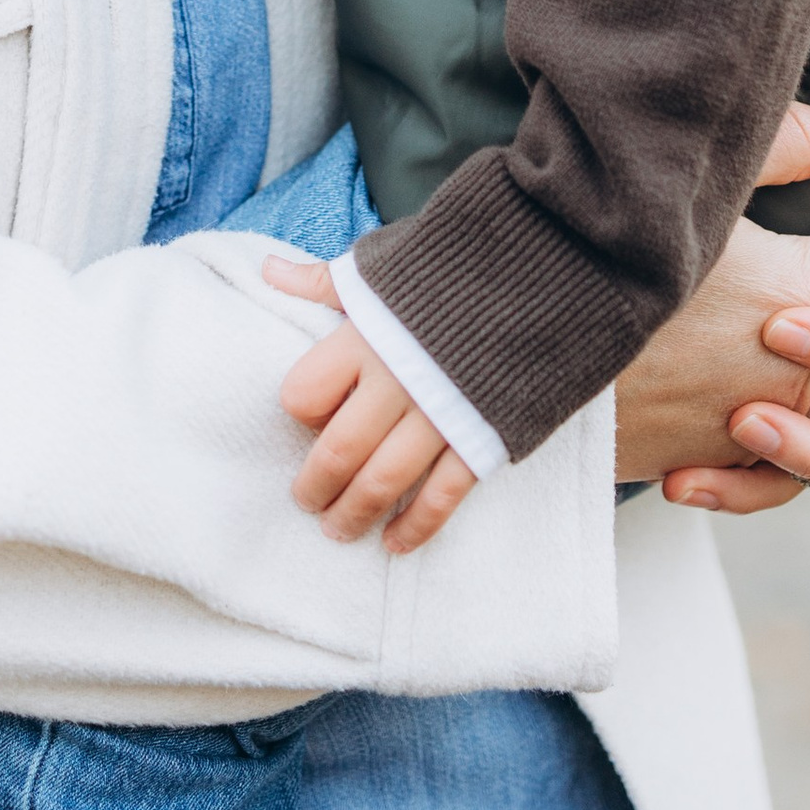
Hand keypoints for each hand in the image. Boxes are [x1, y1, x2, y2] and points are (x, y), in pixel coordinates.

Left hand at [262, 256, 477, 555]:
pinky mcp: (482, 438)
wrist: (541, 272)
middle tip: (306, 503)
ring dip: (356, 514)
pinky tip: (396, 543)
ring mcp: (440, 415)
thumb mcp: (382, 266)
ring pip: (384, 482)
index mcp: (364, 336)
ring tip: (338, 531)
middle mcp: (396, 381)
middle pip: (338, 450)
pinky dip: (417, 525)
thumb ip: (324, 281)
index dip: (300, 411)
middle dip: (316, 486)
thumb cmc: (450, 266)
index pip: (305, 393)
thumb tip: (268, 268)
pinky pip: (442, 495)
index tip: (307, 420)